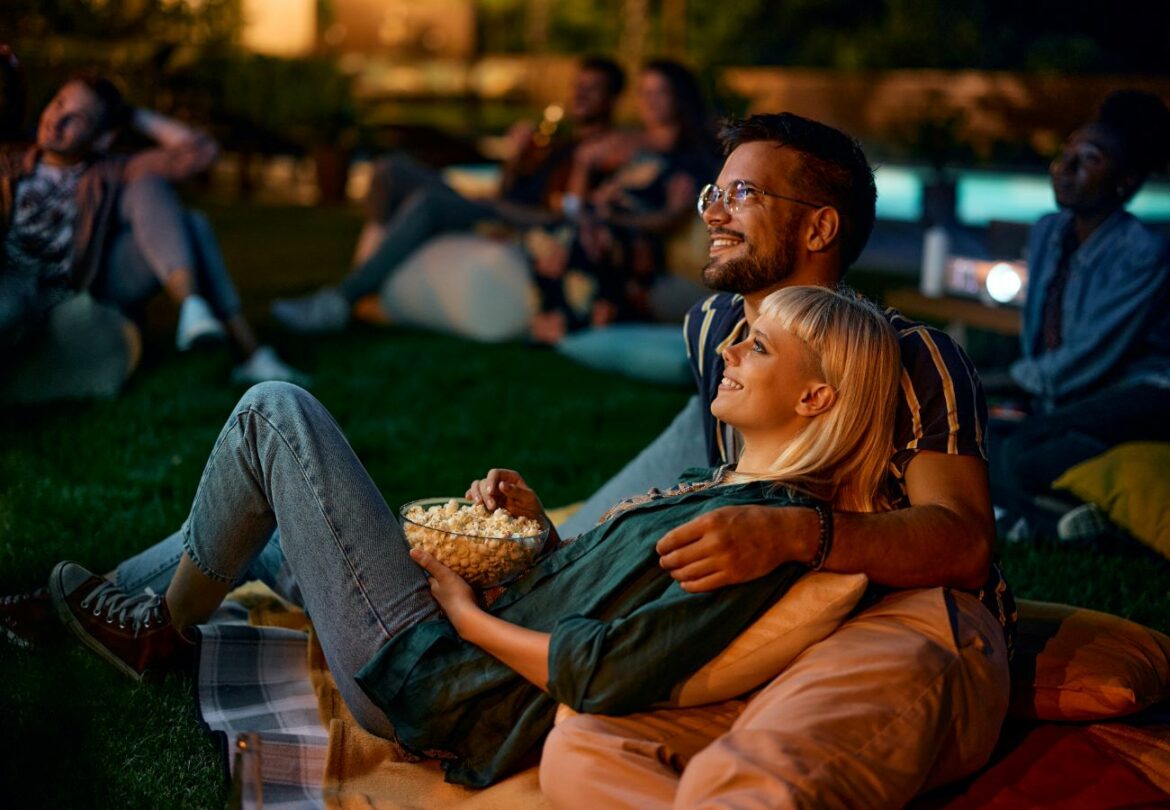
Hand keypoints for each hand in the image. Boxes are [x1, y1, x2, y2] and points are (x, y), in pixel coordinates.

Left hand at [410, 548, 479, 627]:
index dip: (429, 569)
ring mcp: (448, 603)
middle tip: (443, 570)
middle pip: (437, 584)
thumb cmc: (455, 593)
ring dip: (448, 585)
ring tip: (452, 578)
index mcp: (434, 587)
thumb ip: (430, 563)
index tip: (430, 562)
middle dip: (439, 578)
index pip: (429, 576)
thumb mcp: (443, 574)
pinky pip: (455, 597)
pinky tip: (461, 591)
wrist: (467, 616)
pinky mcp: (458, 607)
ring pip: (446, 591)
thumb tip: (411, 551)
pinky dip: (456, 592)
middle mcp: (438, 596)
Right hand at [466, 468, 545, 520]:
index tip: (491, 492)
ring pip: (476, 487)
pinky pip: (475, 495)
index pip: (495, 473)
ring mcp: (492, 492)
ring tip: (480, 506)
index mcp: (510, 477)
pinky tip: (471, 501)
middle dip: (484, 493)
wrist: (532, 523)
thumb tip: (501, 484)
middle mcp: (499, 482)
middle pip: (483, 481)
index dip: (490, 481)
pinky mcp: (487, 502)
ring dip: (476, 495)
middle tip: (491, 507)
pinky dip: (471, 497)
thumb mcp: (528, 499)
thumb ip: (516, 491)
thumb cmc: (533, 508)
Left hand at [655, 505, 817, 591]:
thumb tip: (676, 536)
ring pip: (688, 573)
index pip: (675, 538)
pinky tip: (685, 583)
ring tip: (674, 572)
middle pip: (678, 557)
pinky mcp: (733, 576)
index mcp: (710, 522)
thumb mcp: (723, 511)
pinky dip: (689, 585)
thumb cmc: (750, 519)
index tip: (660, 549)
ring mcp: (724, 561)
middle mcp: (715, 542)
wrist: (781, 533)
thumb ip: (700, 523)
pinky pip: (703, 585)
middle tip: (664, 562)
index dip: (663, 546)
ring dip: (676, 574)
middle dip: (666, 561)